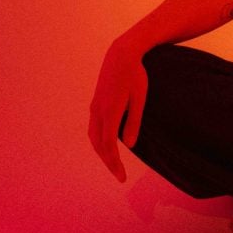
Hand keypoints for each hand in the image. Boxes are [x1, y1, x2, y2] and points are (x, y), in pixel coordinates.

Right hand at [88, 43, 147, 181]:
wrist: (121, 54)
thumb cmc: (135, 75)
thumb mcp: (140, 98)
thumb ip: (134, 121)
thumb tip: (130, 145)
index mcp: (109, 112)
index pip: (109, 146)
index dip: (115, 163)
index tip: (122, 177)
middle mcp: (98, 111)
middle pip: (98, 145)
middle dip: (108, 162)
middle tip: (119, 175)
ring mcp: (95, 106)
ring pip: (93, 137)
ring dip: (102, 152)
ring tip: (113, 162)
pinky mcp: (96, 101)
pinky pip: (94, 127)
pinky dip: (99, 140)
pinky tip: (108, 142)